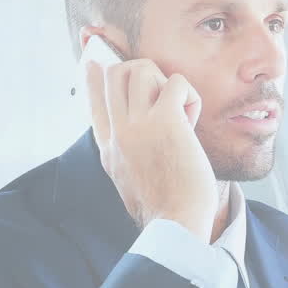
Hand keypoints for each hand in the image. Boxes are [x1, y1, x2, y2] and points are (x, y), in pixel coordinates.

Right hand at [86, 57, 216, 240]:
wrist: (176, 225)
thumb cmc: (166, 209)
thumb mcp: (132, 183)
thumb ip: (129, 158)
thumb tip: (137, 143)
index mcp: (109, 149)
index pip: (94, 103)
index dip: (94, 78)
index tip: (94, 61)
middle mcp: (118, 132)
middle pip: (115, 74)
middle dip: (141, 74)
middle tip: (163, 98)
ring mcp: (138, 125)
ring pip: (140, 69)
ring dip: (165, 82)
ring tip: (180, 111)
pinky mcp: (165, 121)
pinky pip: (176, 83)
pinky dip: (190, 96)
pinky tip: (193, 120)